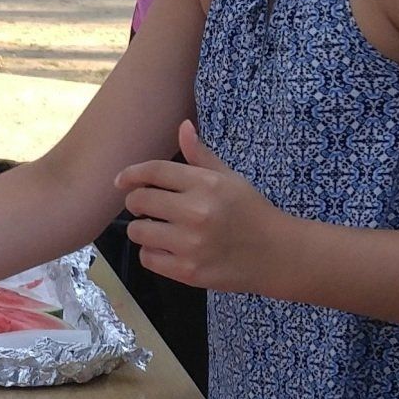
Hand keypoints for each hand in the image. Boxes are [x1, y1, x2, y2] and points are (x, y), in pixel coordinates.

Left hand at [116, 121, 285, 289]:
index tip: (121, 181)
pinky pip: (147, 259)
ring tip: (158, 230)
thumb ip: (201, 156)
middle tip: (146, 208)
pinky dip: (152, 253)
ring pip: (138, 232)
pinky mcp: (187, 271)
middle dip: (136, 202)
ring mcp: (190, 244)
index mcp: (206, 184)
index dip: (131, 174)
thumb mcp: (230, 179)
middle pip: (139, 201)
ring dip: (142, 230)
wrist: (276, 255)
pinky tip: (167, 249)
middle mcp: (196, 212)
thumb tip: (183, 126)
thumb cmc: (251, 212)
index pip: (154, 171)